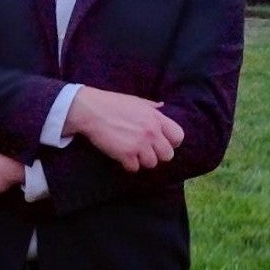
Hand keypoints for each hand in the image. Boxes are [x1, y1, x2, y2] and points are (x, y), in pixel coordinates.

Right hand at [64, 87, 183, 171]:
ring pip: (152, 164)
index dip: (172, 142)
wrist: (91, 110)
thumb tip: (162, 106)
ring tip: (131, 151)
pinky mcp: (126, 155)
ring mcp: (140, 144)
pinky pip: (135, 168)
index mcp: (156, 117)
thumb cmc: (112, 103)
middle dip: (157, 154)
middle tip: (145, 150)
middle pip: (168, 155)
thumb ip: (152, 107)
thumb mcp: (136, 101)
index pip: (178, 136)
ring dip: (142, 160)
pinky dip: (128, 164)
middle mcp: (151, 131)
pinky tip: (121, 155)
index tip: (162, 142)